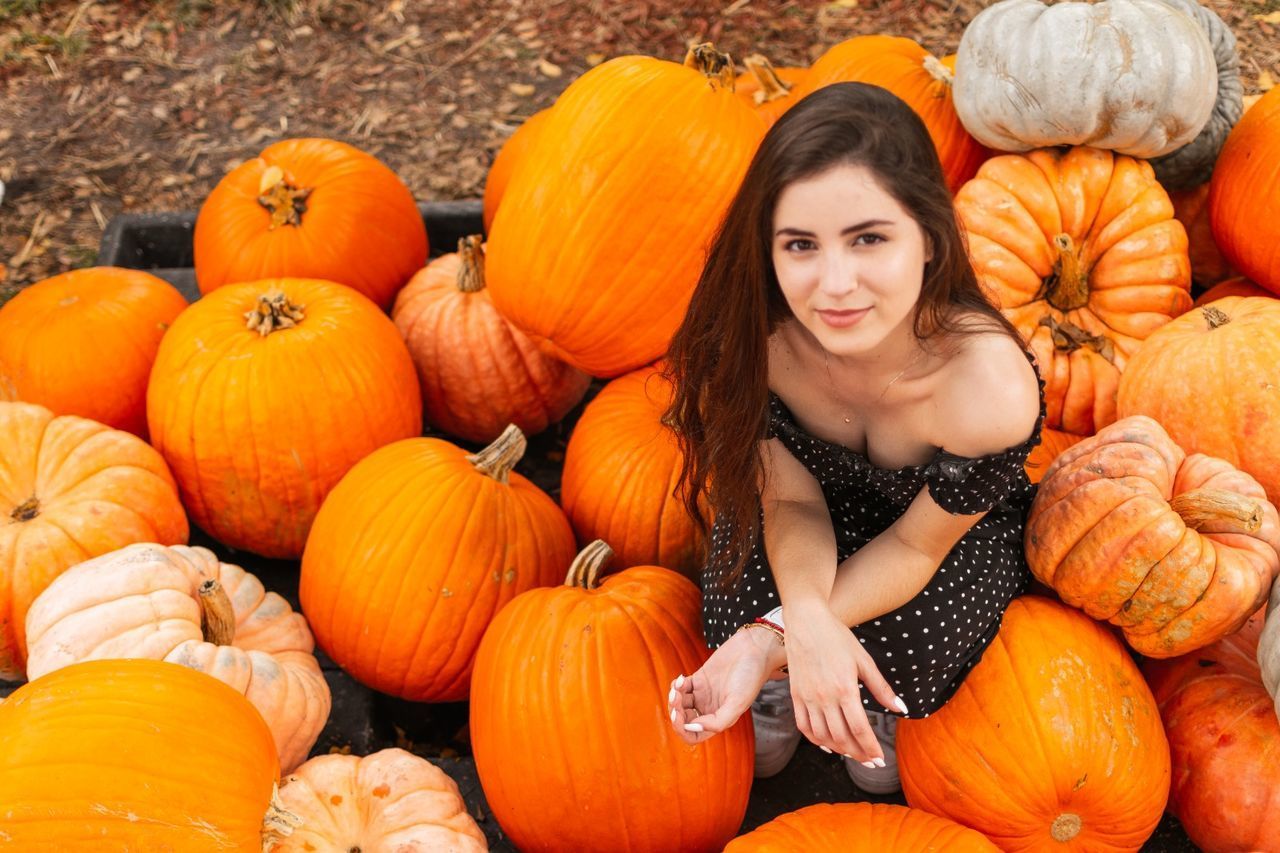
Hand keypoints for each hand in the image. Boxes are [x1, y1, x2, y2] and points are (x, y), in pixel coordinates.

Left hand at [666, 625, 782, 744]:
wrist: (753, 649)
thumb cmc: (751, 676)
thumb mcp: (738, 703)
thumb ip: (717, 721)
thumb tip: (693, 728)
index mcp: (719, 719)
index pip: (694, 736)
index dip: (683, 731)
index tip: (680, 717)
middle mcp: (709, 709)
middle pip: (684, 720)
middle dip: (675, 713)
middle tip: (676, 699)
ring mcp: (703, 694)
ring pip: (680, 704)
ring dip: (674, 698)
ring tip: (679, 687)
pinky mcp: (699, 679)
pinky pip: (681, 688)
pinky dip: (676, 685)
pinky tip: (682, 679)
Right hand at [783, 601, 904, 764]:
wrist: (805, 620)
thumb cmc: (837, 637)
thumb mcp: (864, 660)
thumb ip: (881, 688)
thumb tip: (901, 708)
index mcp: (844, 688)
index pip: (859, 729)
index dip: (871, 748)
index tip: (880, 759)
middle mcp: (824, 697)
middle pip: (842, 737)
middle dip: (858, 754)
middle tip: (871, 761)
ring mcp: (807, 697)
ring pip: (823, 736)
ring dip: (839, 750)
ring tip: (853, 754)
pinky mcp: (795, 695)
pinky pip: (804, 726)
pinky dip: (816, 740)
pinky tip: (828, 744)